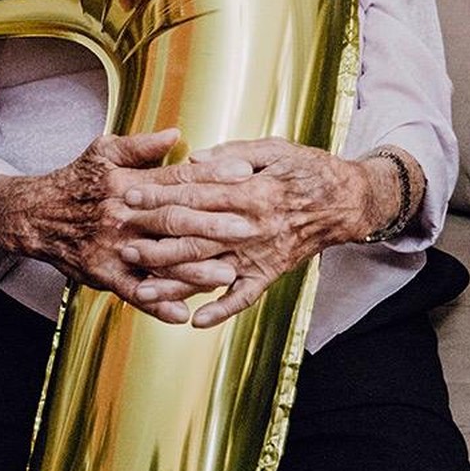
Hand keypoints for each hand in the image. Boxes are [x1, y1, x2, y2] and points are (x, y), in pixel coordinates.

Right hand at [4, 129, 253, 322]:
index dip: (212, 176)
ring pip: (158, 258)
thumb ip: (142, 145)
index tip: (245, 174)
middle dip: (213, 223)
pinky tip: (181, 314)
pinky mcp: (103, 273)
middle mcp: (123, 215)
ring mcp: (114, 247)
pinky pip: (132, 291)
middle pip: (174, 218)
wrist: (35, 215)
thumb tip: (177, 133)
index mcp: (129, 182)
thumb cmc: (79, 179)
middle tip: (248, 226)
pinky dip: (156, 304)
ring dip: (193, 269)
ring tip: (227, 275)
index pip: (177, 178)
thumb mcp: (105, 151)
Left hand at [118, 138, 373, 327]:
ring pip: (210, 269)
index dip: (161, 195)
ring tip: (141, 290)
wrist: (348, 201)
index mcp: (251, 190)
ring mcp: (261, 253)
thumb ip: (234, 152)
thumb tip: (194, 159)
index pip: (196, 194)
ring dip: (174, 281)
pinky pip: (244, 297)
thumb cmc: (309, 169)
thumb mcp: (274, 149)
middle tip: (122, 239)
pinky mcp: (271, 272)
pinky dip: (221, 310)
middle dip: (155, 238)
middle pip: (194, 234)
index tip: (131, 196)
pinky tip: (195, 322)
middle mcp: (253, 225)